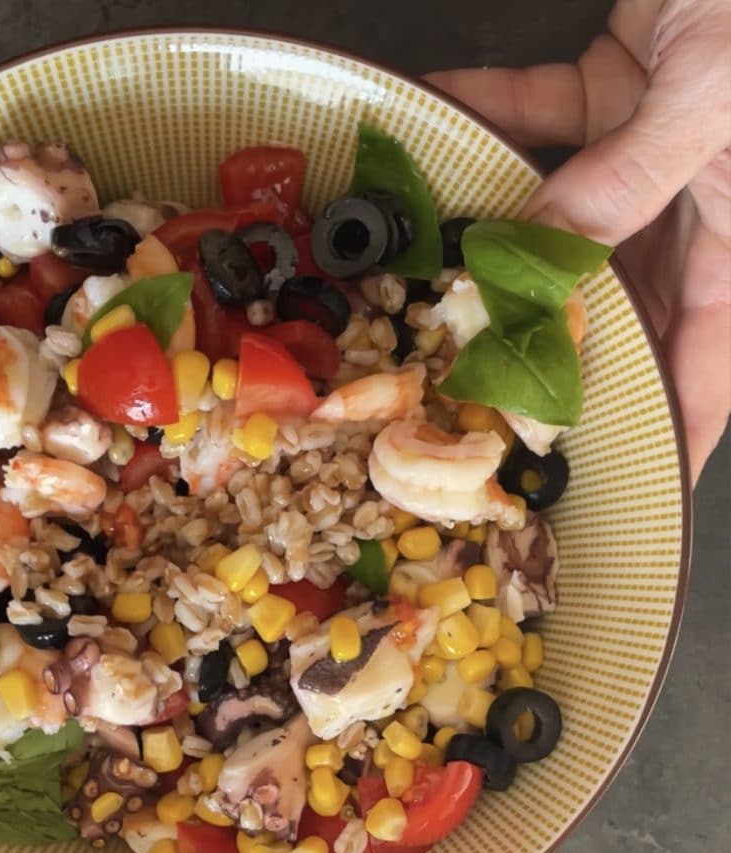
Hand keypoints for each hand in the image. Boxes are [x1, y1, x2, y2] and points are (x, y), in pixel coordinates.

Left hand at [427, 0, 729, 483]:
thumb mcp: (720, 90)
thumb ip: (633, 175)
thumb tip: (548, 248)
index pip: (714, 360)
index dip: (676, 428)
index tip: (626, 481)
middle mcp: (701, 197)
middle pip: (623, 301)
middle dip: (556, 348)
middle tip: (490, 398)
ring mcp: (653, 143)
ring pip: (567, 219)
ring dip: (503, 244)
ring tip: (441, 288)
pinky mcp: (618, 83)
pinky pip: (539, 116)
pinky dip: (489, 119)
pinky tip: (438, 131)